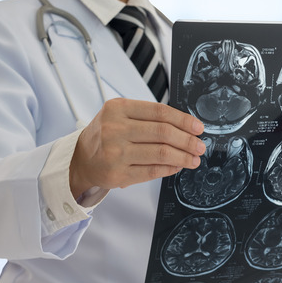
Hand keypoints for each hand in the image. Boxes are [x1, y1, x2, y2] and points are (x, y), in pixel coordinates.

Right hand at [70, 98, 205, 197]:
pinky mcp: (118, 173)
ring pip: (161, 153)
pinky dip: (170, 169)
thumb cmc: (107, 134)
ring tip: (194, 159)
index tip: (198, 128)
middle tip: (200, 146)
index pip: (159, 112)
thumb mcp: (120, 115)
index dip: (183, 120)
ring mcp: (115, 153)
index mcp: (118, 109)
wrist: (81, 158)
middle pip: (163, 133)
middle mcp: (115, 129)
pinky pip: (153, 171)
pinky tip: (178, 166)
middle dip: (187, 140)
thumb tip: (186, 127)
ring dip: (183, 157)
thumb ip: (149, 117)